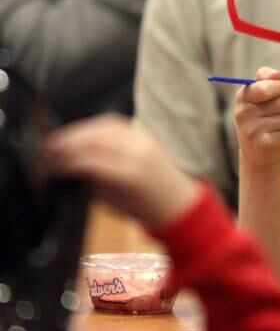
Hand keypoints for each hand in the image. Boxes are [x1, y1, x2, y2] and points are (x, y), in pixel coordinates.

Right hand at [45, 114, 199, 227]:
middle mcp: (138, 152)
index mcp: (129, 175)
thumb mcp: (111, 201)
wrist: (176, 201)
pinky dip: (96, 125)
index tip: (52, 164)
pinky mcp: (145, 134)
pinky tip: (84, 132)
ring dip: (81, 130)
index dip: (67, 161)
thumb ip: (91, 181)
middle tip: (51, 148)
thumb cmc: (143, 207)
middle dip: (70, 141)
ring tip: (63, 138)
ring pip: (106, 126)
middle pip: (97, 138)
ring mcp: (143, 140)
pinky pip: (117, 123)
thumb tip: (69, 166)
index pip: (90, 161)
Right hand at [234, 67, 279, 168]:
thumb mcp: (259, 95)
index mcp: (243, 97)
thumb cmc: (262, 117)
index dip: (279, 87)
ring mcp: (252, 130)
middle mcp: (244, 113)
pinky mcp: (264, 144)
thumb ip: (266, 78)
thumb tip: (276, 74)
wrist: (256, 151)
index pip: (264, 87)